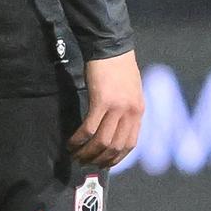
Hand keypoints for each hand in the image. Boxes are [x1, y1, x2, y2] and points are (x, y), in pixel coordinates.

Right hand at [70, 50, 143, 167]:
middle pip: (114, 146)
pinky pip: (89, 128)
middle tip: (85, 162)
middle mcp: (130, 113)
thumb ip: (127, 110)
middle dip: (98, 158)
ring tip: (75, 154)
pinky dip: (79, 138)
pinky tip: (71, 141)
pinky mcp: (101, 101)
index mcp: (139, 112)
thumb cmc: (119, 66)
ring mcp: (116, 108)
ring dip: (87, 151)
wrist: (111, 47)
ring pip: (101, 140)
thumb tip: (118, 128)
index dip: (116, 158)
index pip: (130, 144)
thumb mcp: (131, 91)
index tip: (103, 163)